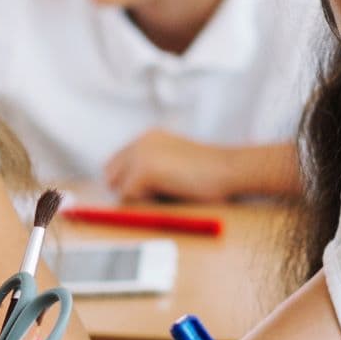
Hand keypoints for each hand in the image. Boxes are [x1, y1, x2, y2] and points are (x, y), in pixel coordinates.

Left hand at [102, 129, 233, 201]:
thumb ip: (154, 170)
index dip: (124, 180)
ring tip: (166, 195)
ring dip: (138, 196)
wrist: (229, 169)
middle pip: (111, 173)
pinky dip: (146, 202)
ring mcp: (141, 153)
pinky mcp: (144, 169)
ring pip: (120, 186)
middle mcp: (141, 141)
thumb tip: (126, 191)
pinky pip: (130, 195)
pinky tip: (170, 195)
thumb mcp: (176, 163)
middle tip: (150, 199)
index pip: (118, 160)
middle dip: (125, 189)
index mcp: (149, 137)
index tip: (137, 195)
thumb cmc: (211, 173)